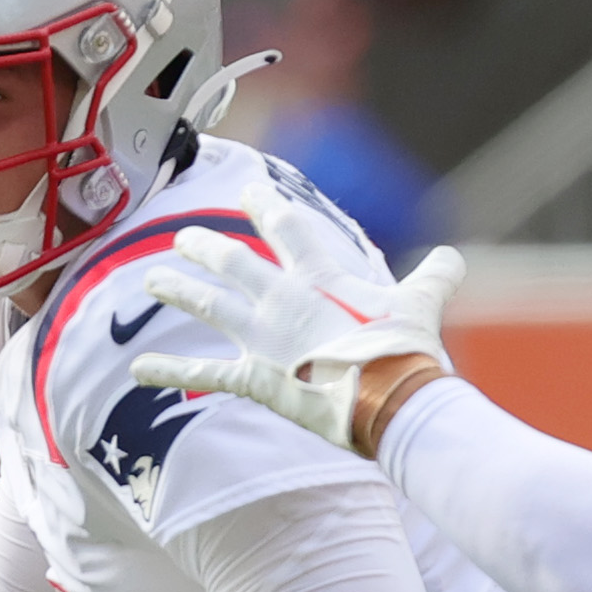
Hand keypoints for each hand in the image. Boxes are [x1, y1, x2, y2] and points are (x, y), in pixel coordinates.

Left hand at [130, 185, 461, 453]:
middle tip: (185, 236)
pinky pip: (202, 374)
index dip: (264, 204)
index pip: (286, 227)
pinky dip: (169, 372)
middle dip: (206, 245)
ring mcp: (263, 338)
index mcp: (321, 275)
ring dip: (178, 289)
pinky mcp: (256, 379)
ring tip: (153, 278)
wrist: (390, 401)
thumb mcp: (424, 305)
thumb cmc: (407, 353)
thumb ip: (435, 277)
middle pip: (233, 261)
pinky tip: (137, 369)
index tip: (250, 190)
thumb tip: (454, 256)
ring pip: (208, 304)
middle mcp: (282, 298)